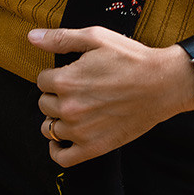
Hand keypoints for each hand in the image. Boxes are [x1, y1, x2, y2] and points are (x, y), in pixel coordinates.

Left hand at [29, 27, 193, 165]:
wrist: (161, 84)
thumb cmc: (130, 58)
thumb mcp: (97, 37)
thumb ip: (61, 38)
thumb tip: (32, 37)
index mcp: (67, 80)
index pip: (42, 80)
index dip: (55, 74)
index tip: (71, 72)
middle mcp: (69, 108)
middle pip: (44, 104)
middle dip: (55, 94)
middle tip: (76, 88)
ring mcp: (80, 131)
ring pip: (49, 128)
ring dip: (57, 118)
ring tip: (74, 108)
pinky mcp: (93, 148)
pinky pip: (61, 157)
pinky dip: (56, 149)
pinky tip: (63, 138)